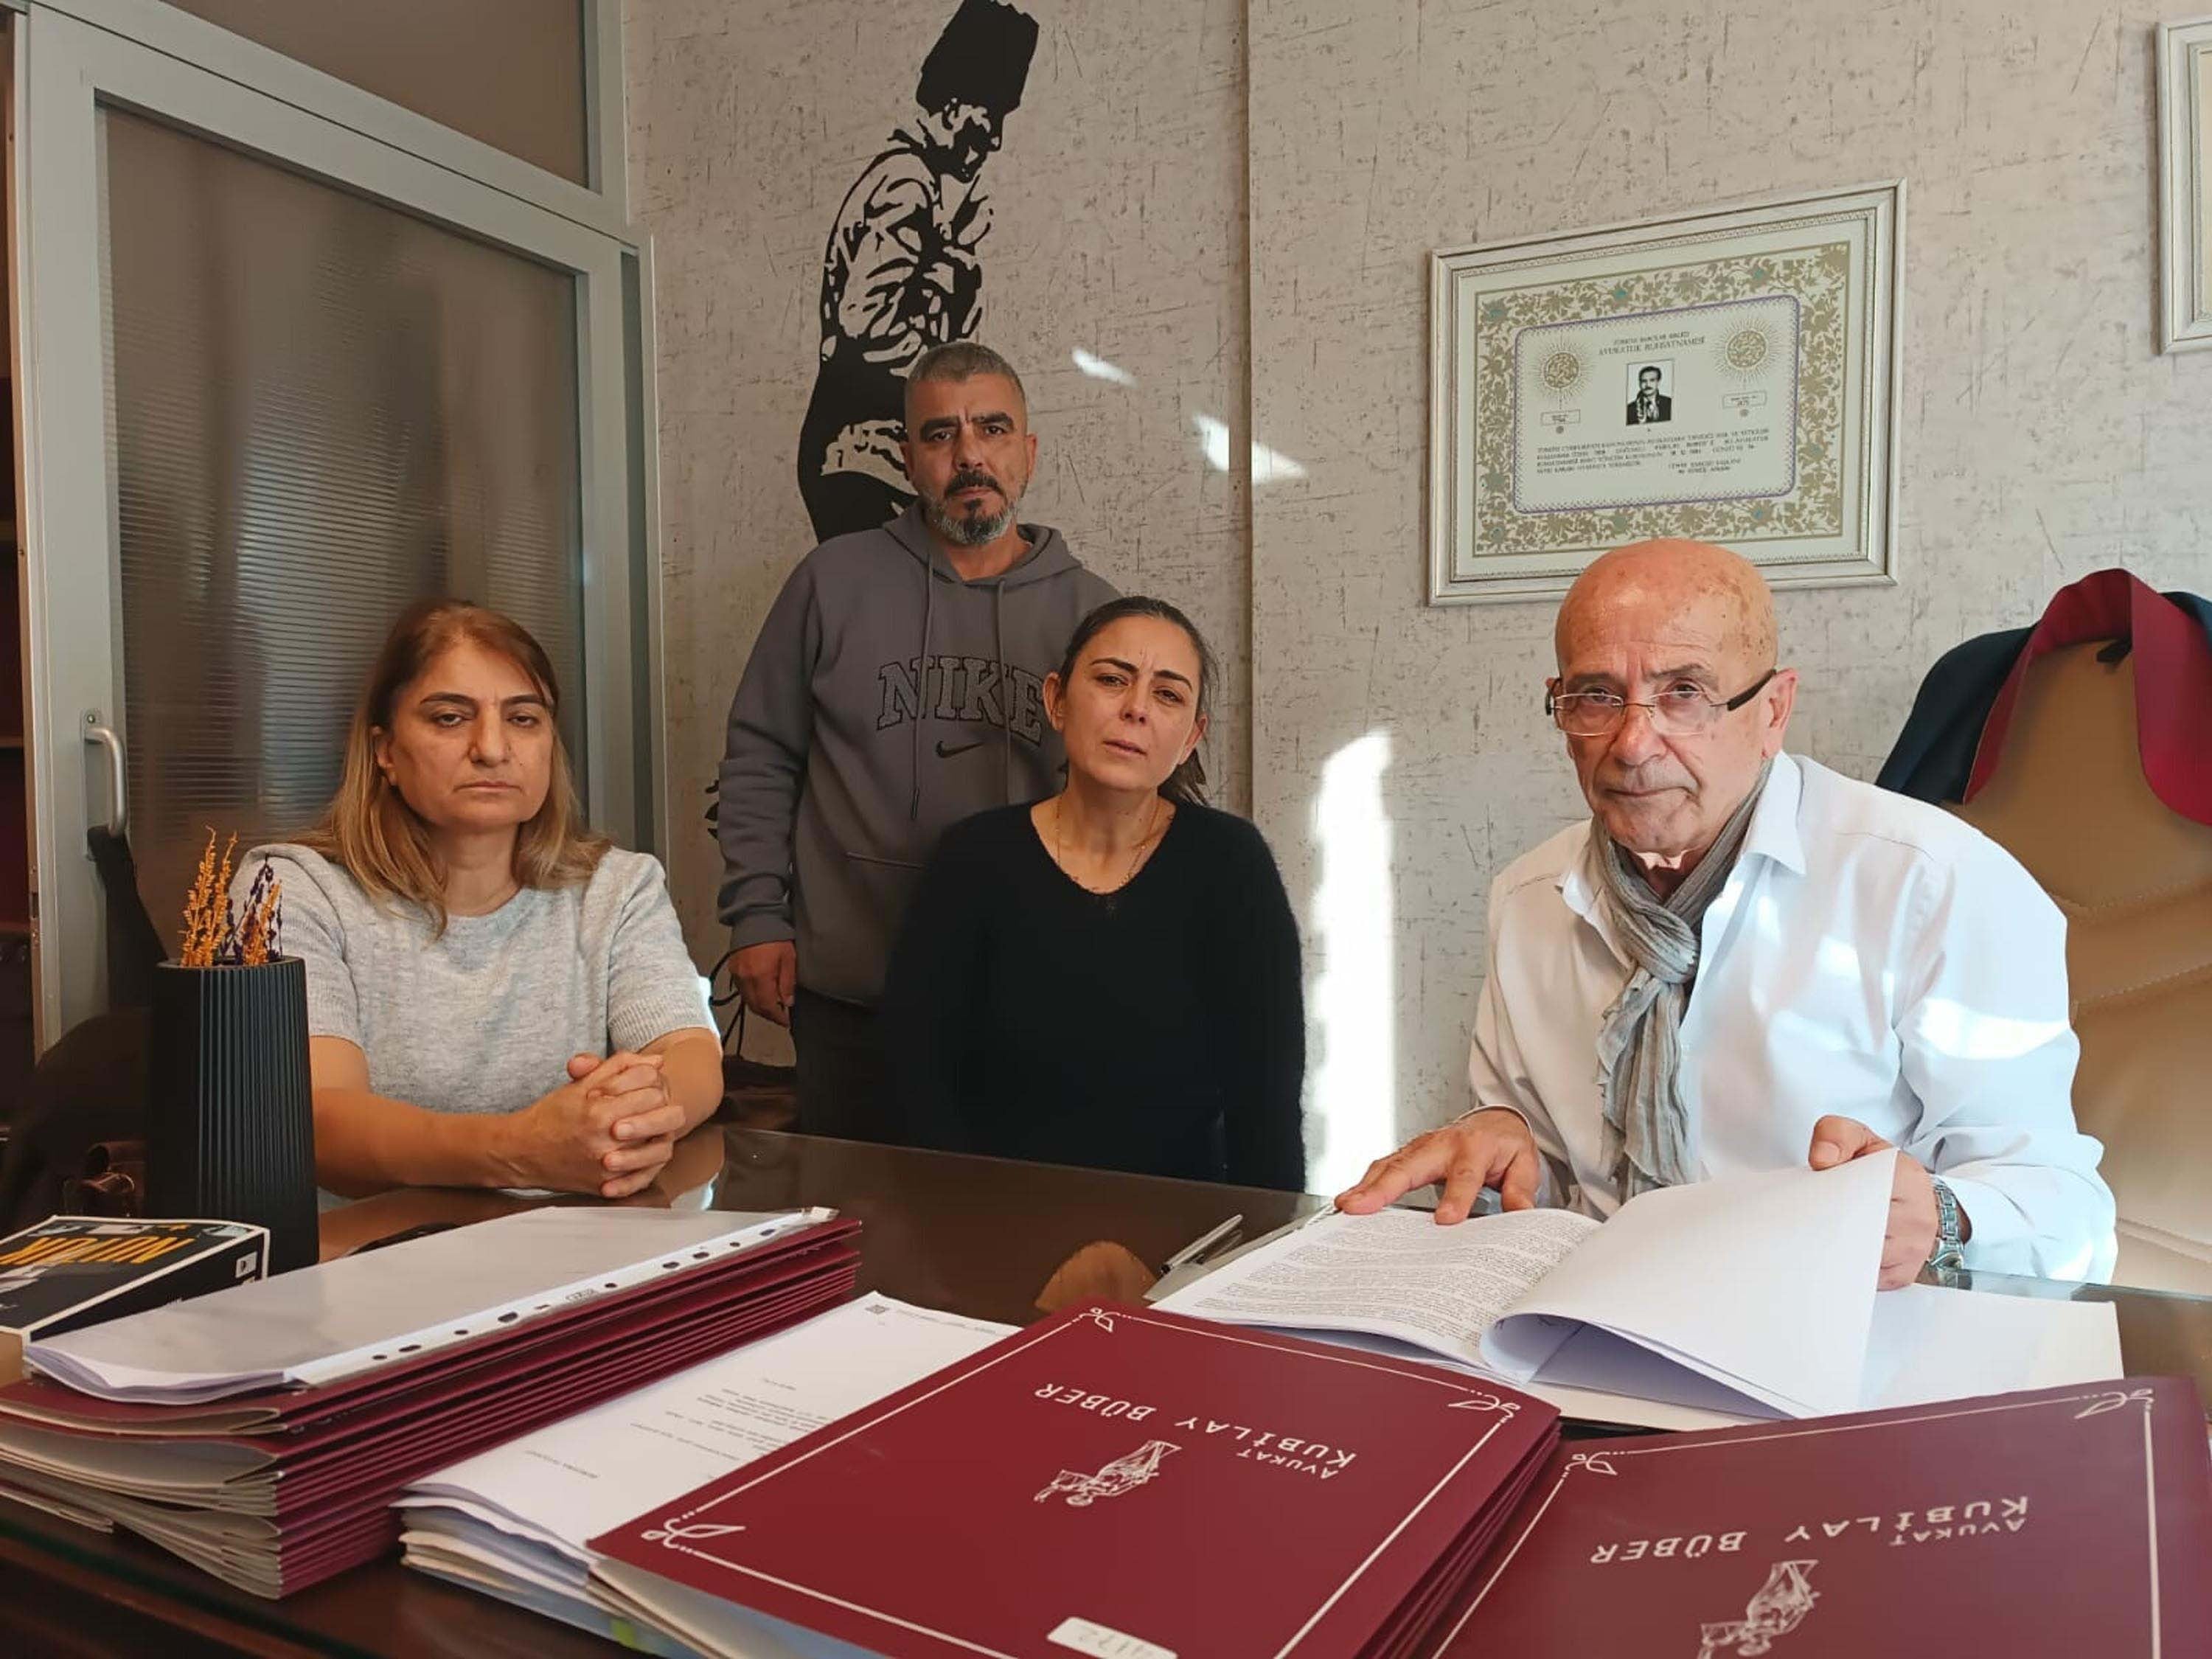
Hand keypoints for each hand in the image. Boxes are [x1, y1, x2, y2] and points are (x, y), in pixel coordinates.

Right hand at [501, 1053, 676, 1197]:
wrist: (522, 1152)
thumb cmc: (550, 1117)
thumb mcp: (581, 1084)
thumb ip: (619, 1067)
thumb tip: (656, 1061)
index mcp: (599, 1112)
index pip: (651, 1090)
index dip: (654, 1082)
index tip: (648, 1083)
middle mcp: (605, 1141)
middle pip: (661, 1117)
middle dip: (663, 1104)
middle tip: (655, 1102)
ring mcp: (608, 1167)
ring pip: (660, 1147)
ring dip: (662, 1132)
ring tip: (653, 1125)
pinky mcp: (607, 1184)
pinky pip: (645, 1176)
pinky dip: (651, 1162)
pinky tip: (646, 1149)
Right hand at [735, 940, 796, 1026]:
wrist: (756, 917)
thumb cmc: (776, 936)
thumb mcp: (788, 958)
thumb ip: (787, 982)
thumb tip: (787, 1003)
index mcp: (760, 977)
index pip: (768, 1006)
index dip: (777, 1017)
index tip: (786, 1022)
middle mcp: (745, 978)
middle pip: (755, 1006)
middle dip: (768, 1015)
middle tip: (780, 1017)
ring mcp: (737, 974)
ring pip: (747, 1000)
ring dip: (759, 1007)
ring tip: (772, 1007)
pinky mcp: (733, 968)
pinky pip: (741, 990)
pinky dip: (751, 996)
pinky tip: (761, 994)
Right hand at [1334, 1108, 1540, 1224]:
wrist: (1494, 1121)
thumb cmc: (1505, 1145)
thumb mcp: (1524, 1164)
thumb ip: (1520, 1189)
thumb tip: (1521, 1214)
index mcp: (1475, 1146)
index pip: (1464, 1173)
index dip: (1455, 1197)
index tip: (1446, 1221)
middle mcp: (1442, 1144)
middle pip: (1410, 1166)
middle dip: (1384, 1188)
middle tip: (1361, 1207)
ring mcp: (1420, 1148)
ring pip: (1390, 1166)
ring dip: (1366, 1186)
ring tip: (1346, 1206)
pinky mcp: (1408, 1155)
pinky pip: (1383, 1168)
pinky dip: (1365, 1184)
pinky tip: (1351, 1201)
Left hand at [1808, 1115, 1941, 1289]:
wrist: (1917, 1197)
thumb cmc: (1884, 1169)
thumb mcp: (1860, 1139)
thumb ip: (1836, 1135)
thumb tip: (1821, 1160)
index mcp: (1907, 1180)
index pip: (1858, 1193)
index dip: (1828, 1197)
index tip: (1810, 1198)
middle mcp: (1918, 1219)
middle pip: (1855, 1231)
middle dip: (1824, 1226)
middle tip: (1802, 1220)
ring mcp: (1913, 1251)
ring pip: (1858, 1259)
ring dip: (1832, 1250)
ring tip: (1814, 1235)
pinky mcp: (1902, 1275)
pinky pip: (1864, 1279)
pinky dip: (1844, 1268)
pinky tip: (1833, 1252)